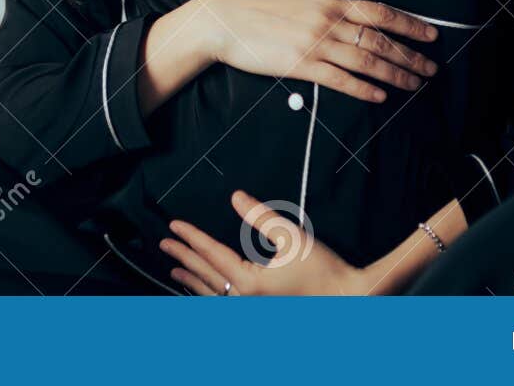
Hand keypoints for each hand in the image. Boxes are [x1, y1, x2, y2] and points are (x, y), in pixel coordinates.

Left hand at [160, 190, 364, 295]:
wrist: (349, 302)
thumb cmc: (324, 272)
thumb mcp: (292, 237)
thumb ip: (261, 216)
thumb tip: (237, 197)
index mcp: (250, 283)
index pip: (211, 254)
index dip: (191, 238)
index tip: (174, 226)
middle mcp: (244, 302)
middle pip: (205, 276)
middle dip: (184, 258)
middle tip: (165, 244)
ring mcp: (251, 313)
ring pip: (212, 296)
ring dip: (192, 281)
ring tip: (175, 271)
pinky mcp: (259, 316)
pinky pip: (226, 305)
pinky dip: (210, 297)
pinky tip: (205, 292)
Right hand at [197, 0, 440, 102]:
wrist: (224, 23)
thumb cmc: (257, 0)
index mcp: (328, 1)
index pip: (378, 12)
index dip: (409, 24)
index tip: (431, 35)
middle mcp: (327, 23)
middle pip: (379, 41)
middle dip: (410, 56)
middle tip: (432, 69)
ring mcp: (315, 46)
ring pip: (365, 62)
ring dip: (395, 75)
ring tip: (415, 85)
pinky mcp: (301, 67)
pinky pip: (339, 80)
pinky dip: (362, 89)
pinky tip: (380, 97)